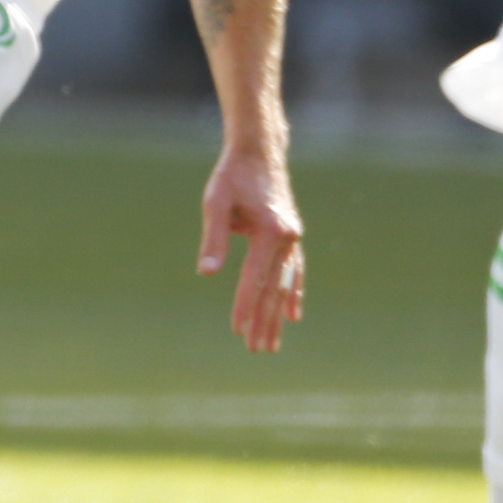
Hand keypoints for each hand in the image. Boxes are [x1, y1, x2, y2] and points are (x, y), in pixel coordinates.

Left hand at [197, 145, 301, 352]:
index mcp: (269, 231)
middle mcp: (287, 238)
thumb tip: (207, 274)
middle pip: (274, 288)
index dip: (244, 305)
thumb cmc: (232, 177)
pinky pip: (295, 272)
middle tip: (255, 349)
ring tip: (272, 344)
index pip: (254, 278)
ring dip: (278, 315)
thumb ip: (213, 238)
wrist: (259, 153)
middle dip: (263, 320)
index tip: (237, 330)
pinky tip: (293, 315)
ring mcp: (292, 239)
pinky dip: (294, 294)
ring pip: (285, 285)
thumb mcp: (215, 203)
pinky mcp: (291, 237)